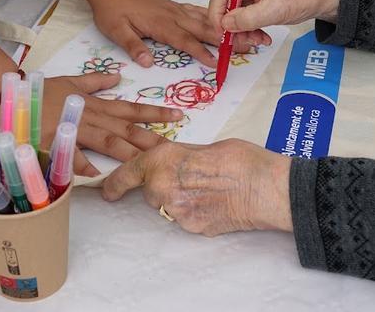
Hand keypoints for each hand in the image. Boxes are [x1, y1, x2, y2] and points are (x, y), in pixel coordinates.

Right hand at [43, 74, 182, 175]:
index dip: (155, 113)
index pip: (131, 108)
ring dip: (128, 153)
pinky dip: (85, 166)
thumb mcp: (70, 81)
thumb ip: (95, 81)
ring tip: (147, 164)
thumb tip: (118, 75)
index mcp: (95, 105)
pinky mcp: (54, 142)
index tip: (178, 116)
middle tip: (172, 149)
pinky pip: (72, 156)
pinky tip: (99, 176)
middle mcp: (90, 117)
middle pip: (126, 129)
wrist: (10, 98)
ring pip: (106, 142)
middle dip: (150, 139)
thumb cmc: (40, 93)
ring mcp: (73, 130)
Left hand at [91, 0, 254, 69]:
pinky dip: (212, 16)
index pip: (185, 41)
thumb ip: (133, 46)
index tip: (215, 62)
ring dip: (224, 26)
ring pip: (204, 19)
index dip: (200, 52)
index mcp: (161, 24)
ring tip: (243, 33)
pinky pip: (197, 11)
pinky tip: (222, 19)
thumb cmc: (112, 13)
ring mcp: (175, 9)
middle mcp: (173, 15)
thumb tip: (147, 63)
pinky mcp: (174, 7)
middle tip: (245, 45)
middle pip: (203, 28)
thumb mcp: (116, 32)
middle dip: (224, 38)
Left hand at [102, 139, 292, 235]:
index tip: (109, 190)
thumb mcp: (205, 146)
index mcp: (162, 158)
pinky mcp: (191, 228)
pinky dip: (195, 212)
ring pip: (168, 207)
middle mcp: (162, 186)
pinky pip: (185, 219)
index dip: (115, 183)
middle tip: (190, 177)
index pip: (127, 172)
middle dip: (163, 186)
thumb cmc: (241, 160)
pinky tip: (215, 203)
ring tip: (209, 189)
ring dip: (180, 199)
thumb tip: (174, 161)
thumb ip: (181, 155)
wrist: (265, 188)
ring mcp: (176, 211)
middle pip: (150, 192)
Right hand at [208, 0, 339, 42]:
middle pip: (225, 8)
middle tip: (245, 41)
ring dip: (243, 33)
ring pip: (233, 18)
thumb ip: (248, 18)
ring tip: (259, 40)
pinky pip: (243, 21)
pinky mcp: (253, 4)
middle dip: (233, 28)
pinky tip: (262, 38)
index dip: (218, 16)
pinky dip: (250, 32)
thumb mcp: (275, 9)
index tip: (223, 34)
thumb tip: (225, 25)